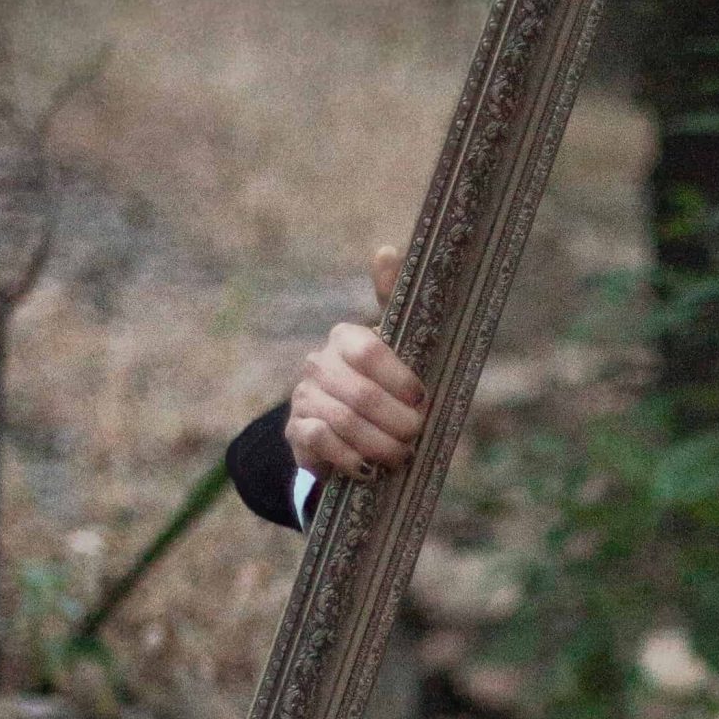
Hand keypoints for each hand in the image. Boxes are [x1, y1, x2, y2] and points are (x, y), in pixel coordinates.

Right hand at [287, 246, 423, 480]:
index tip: (422, 397)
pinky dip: (352, 459)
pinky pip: (323, 443)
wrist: (347, 431)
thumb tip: (386, 250)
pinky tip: (370, 468)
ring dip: (381, 444)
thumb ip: (394, 302)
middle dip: (398, 420)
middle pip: (361, 394)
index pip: (369, 351)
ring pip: (346, 423)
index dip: (399, 377)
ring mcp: (305, 397)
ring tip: (402, 454)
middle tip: (417, 433)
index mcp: (345, 338)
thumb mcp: (398, 346)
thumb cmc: (384, 384)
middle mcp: (318, 363)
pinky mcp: (297, 431)